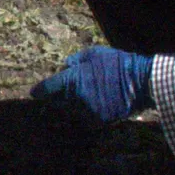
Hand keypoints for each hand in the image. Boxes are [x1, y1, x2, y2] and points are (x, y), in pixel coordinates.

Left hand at [31, 47, 154, 126]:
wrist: (141, 82)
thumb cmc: (118, 64)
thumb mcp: (95, 53)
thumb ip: (76, 59)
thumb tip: (65, 65)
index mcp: (72, 79)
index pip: (47, 88)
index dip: (39, 91)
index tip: (34, 93)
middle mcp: (76, 97)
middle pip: (57, 102)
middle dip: (55, 99)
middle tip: (56, 96)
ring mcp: (87, 111)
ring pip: (71, 111)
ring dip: (71, 106)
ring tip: (79, 99)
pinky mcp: (99, 121)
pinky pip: (86, 118)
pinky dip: (86, 114)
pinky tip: (93, 106)